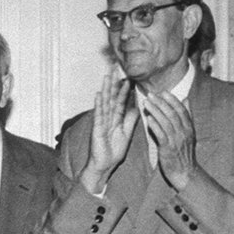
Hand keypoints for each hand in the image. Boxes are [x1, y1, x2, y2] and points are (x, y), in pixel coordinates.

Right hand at [79, 71, 136, 194]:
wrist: (104, 165)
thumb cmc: (113, 151)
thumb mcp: (126, 133)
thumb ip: (130, 120)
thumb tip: (137, 106)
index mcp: (116, 119)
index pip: (120, 101)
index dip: (124, 89)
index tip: (127, 76)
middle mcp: (108, 118)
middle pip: (111, 97)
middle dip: (113, 83)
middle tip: (114, 68)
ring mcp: (101, 123)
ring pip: (105, 103)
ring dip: (105, 89)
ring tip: (106, 76)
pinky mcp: (97, 129)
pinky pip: (98, 115)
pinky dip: (98, 105)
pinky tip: (98, 94)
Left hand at [143, 91, 196, 191]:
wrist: (185, 172)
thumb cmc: (184, 152)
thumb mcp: (188, 133)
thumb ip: (186, 116)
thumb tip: (186, 99)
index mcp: (189, 127)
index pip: (181, 110)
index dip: (172, 100)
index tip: (163, 92)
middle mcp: (184, 132)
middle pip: (172, 113)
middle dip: (161, 102)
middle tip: (151, 94)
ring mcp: (177, 140)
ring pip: (166, 122)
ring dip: (155, 111)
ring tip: (146, 102)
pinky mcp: (168, 148)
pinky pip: (161, 134)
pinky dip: (155, 125)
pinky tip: (148, 118)